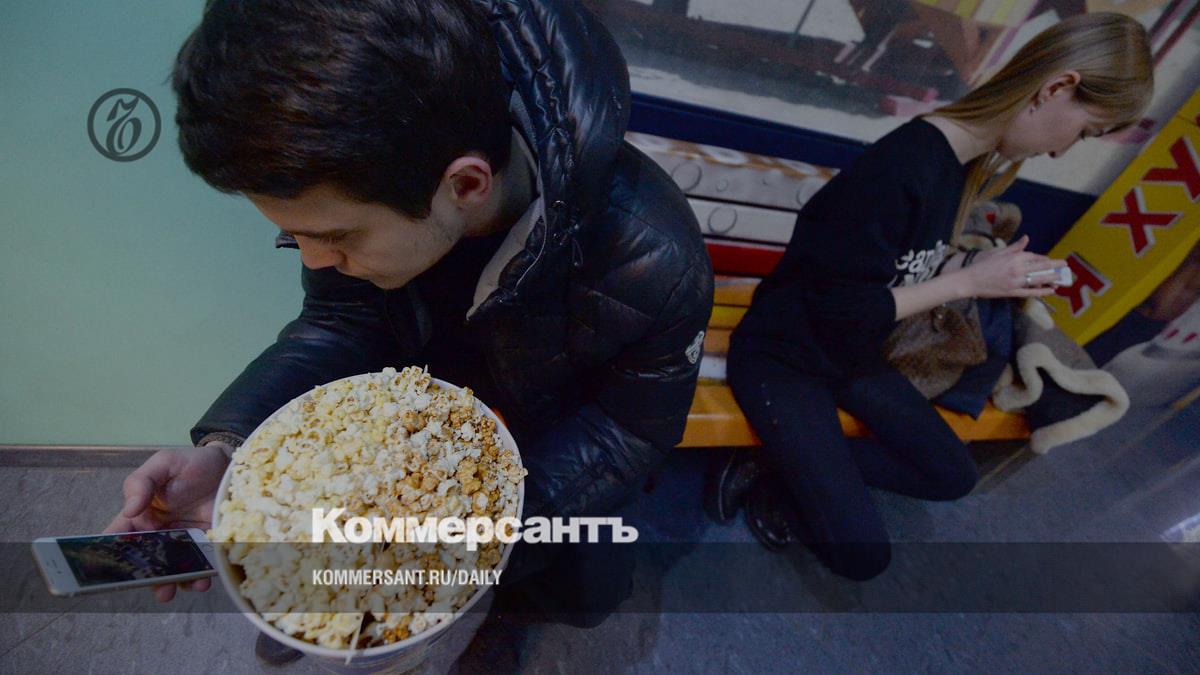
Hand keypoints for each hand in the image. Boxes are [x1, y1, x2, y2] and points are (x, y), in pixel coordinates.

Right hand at [104, 443, 230, 601]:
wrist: (229, 466)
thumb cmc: (192, 463)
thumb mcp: (164, 463)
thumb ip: (142, 482)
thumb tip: (130, 509)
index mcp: (141, 514)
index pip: (120, 536)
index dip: (111, 553)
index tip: (109, 570)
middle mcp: (160, 532)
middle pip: (147, 560)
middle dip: (148, 577)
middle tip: (156, 587)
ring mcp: (184, 540)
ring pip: (174, 568)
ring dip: (175, 581)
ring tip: (181, 587)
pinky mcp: (207, 544)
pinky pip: (201, 563)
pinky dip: (201, 574)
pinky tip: (203, 578)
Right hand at [960, 235, 1066, 298]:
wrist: (970, 280)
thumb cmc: (982, 265)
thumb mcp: (998, 252)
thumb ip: (1015, 247)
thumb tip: (1026, 238)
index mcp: (1014, 258)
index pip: (1033, 257)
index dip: (1042, 258)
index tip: (1049, 260)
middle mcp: (1017, 269)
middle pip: (1040, 267)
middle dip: (1054, 265)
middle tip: (1065, 265)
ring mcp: (1015, 281)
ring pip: (1038, 279)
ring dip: (1051, 278)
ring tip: (1061, 277)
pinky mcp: (1012, 292)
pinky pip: (1030, 292)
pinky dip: (1041, 291)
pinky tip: (1051, 290)